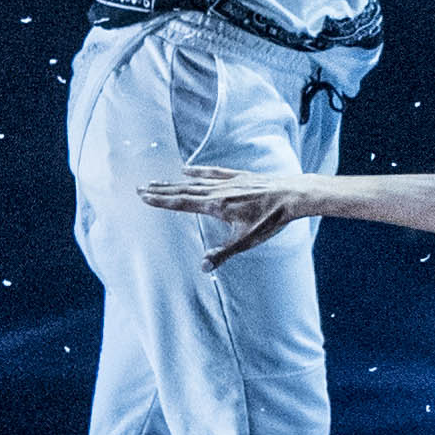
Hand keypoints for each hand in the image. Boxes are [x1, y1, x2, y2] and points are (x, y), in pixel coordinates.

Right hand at [143, 167, 316, 266]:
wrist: (293, 195)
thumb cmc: (272, 219)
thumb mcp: (247, 240)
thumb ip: (223, 253)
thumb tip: (203, 266)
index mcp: (217, 206)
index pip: (182, 203)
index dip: (162, 201)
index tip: (144, 197)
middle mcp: (219, 191)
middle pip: (184, 190)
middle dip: (161, 190)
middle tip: (140, 187)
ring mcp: (229, 182)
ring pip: (195, 181)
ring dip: (174, 182)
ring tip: (157, 180)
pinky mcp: (239, 176)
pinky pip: (214, 172)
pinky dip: (198, 170)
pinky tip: (187, 168)